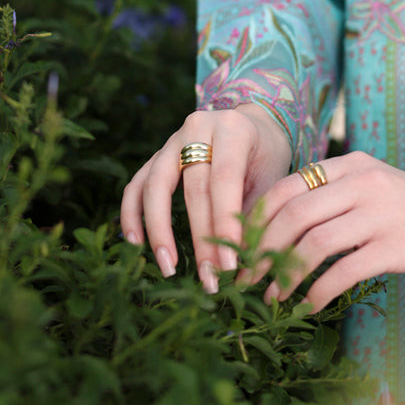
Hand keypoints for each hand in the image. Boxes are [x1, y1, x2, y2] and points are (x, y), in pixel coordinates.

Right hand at [120, 103, 291, 290]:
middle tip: (209, 278)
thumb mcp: (272, 178)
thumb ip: (254, 214)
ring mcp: (172, 140)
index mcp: (234, 129)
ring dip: (159, 230)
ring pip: (155, 185)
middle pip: (193, 187)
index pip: (225, 180)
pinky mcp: (156, 155)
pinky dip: (132, 214)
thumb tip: (240, 265)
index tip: (230, 265)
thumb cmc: (267, 157)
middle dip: (200, 238)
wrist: (255, 126)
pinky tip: (135, 243)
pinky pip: (137, 185)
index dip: (225, 224)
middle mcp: (199, 127)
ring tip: (168, 266)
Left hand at [248, 150, 404, 309]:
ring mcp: (380, 213)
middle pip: (294, 214)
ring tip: (272, 297)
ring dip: (285, 275)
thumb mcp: (371, 188)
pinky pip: (343, 271)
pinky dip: (319, 292)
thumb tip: (275, 226)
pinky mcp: (395, 247)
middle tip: (247, 277)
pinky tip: (309, 307)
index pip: (289, 186)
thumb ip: (332, 196)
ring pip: (314, 243)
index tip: (240, 246)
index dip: (258, 218)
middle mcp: (363, 182)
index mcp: (351, 165)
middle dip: (262, 249)